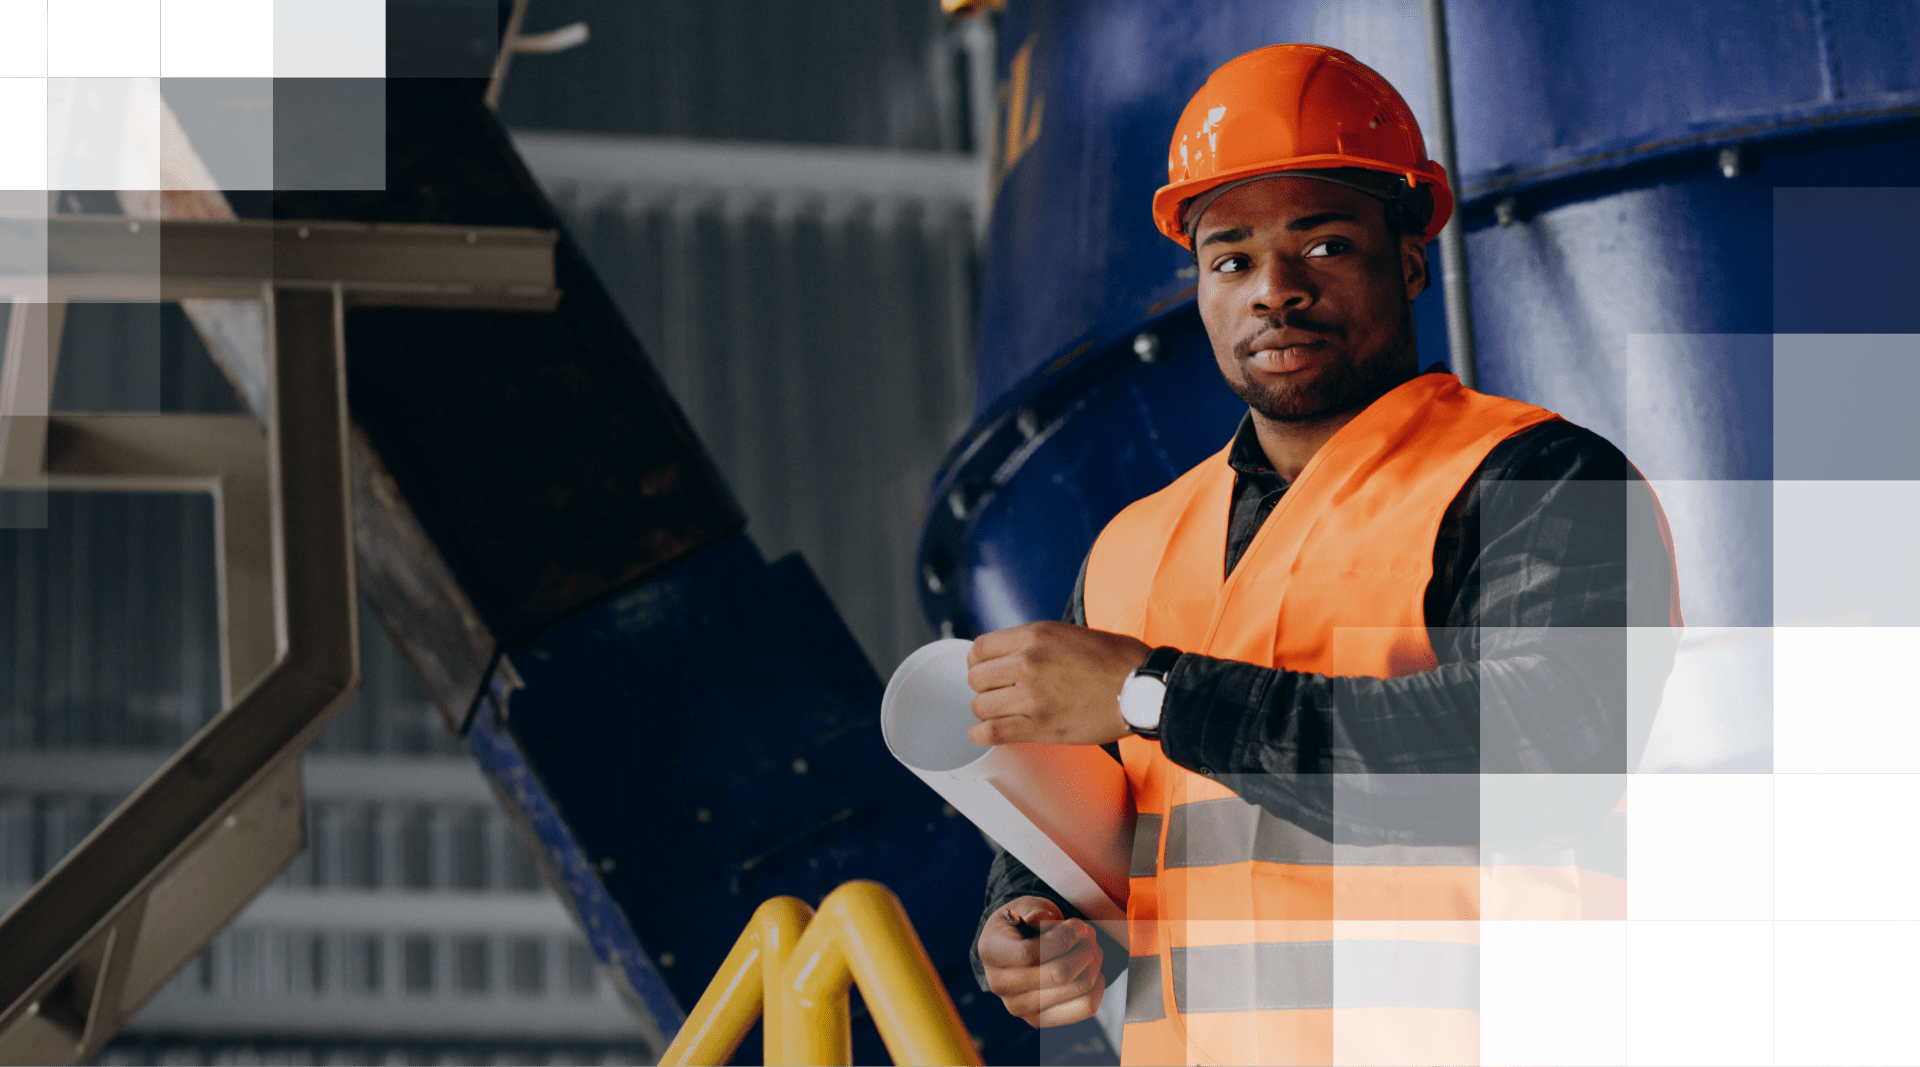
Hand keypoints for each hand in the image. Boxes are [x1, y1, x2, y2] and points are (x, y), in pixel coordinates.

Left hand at [967, 621, 1150, 745]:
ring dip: (987, 711)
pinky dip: (983, 735)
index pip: (979, 648)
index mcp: (1035, 635)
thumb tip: (1015, 655)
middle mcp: (1027, 662)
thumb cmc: (1118, 660)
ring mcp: (1031, 695)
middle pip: (975, 679)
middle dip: (984, 688)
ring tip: (1001, 714)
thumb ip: (1038, 643)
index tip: (987, 671)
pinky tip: (986, 733)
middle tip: (998, 695)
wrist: (1143, 688)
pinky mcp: (1040, 725)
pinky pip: (992, 732)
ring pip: (980, 706)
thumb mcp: (1071, 633)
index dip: (979, 662)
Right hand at [977, 896, 1105, 1027]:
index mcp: (991, 950)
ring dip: (1092, 966)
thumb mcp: (1023, 906)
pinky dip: (1096, 989)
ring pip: (1073, 991)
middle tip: (1090, 935)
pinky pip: (1081, 1010)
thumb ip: (1034, 909)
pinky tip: (1093, 971)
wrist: (1011, 949)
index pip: (1029, 953)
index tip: (1079, 926)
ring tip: (1092, 949)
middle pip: (1057, 975)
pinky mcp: (1038, 1020)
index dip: (1062, 939)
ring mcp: (1018, 1007)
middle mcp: (999, 984)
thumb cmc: (1021, 923)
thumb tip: (1040, 918)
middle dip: (1084, 951)